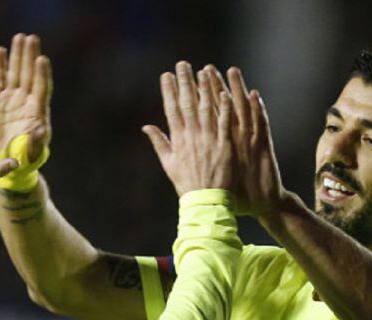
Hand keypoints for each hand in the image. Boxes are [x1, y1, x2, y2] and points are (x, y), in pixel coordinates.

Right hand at [0, 33, 51, 162]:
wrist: (9, 159)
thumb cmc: (25, 158)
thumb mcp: (32, 152)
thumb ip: (37, 141)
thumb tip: (42, 129)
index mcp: (37, 111)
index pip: (41, 88)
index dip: (41, 74)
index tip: (41, 59)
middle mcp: (27, 101)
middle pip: (30, 74)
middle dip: (30, 56)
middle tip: (30, 38)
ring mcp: (14, 98)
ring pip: (16, 72)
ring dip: (17, 55)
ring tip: (18, 37)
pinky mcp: (0, 99)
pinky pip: (0, 78)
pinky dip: (0, 65)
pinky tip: (0, 51)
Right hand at [142, 61, 233, 196]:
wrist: (205, 202)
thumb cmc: (187, 185)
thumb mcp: (169, 164)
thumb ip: (159, 143)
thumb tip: (146, 126)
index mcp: (178, 141)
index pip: (171, 110)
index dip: (168, 91)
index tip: (166, 75)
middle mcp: (192, 138)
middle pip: (187, 105)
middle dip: (184, 83)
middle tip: (183, 64)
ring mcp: (209, 141)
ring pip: (207, 110)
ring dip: (205, 89)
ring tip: (204, 71)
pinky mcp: (225, 146)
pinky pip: (225, 124)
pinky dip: (225, 109)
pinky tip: (225, 93)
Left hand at [200, 65, 285, 219]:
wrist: (262, 203)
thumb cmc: (238, 192)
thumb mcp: (217, 173)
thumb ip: (204, 158)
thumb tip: (188, 149)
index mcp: (222, 142)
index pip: (208, 116)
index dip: (198, 99)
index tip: (187, 82)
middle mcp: (236, 136)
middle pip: (224, 108)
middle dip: (214, 88)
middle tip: (206, 68)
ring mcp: (250, 139)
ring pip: (242, 111)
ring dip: (237, 91)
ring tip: (231, 72)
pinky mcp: (263, 145)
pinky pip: (261, 125)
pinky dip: (258, 110)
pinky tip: (254, 95)